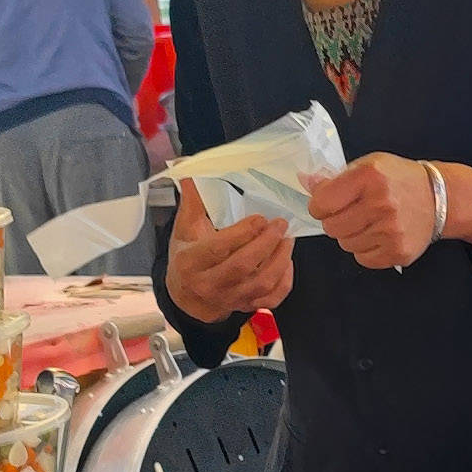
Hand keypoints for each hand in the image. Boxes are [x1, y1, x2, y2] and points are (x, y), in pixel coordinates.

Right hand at [164, 185, 295, 324]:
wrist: (186, 296)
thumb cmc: (186, 257)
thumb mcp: (184, 227)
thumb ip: (193, 198)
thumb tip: (187, 164)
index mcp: (190, 263)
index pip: (218, 249)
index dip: (242, 233)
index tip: (260, 218)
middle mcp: (209, 284)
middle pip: (243, 266)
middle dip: (266, 243)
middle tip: (280, 224)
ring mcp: (229, 299)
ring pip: (261, 284)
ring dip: (280, 260)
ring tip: (287, 239)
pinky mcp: (245, 307)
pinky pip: (271, 300)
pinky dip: (285, 282)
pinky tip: (287, 262)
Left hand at [309, 151, 446, 270]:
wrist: (440, 198)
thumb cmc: (400, 180)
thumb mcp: (369, 166)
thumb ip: (336, 177)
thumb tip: (305, 181)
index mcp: (370, 177)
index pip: (322, 202)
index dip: (320, 205)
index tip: (328, 204)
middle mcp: (381, 203)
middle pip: (331, 227)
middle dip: (335, 221)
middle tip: (352, 213)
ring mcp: (391, 230)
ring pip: (345, 244)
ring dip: (351, 235)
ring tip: (370, 222)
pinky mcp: (398, 252)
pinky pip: (362, 258)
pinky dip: (365, 249)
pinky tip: (379, 234)